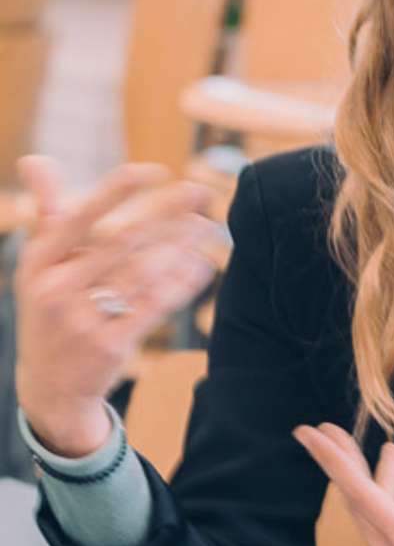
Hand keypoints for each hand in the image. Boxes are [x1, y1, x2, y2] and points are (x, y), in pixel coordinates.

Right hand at [13, 157, 218, 455]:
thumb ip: (47, 214)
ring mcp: (83, 321)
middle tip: (199, 191)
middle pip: (120, 241)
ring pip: (142, 273)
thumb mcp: (39, 265)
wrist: (50, 384)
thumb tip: (35, 160)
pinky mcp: (111, 346)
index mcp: (37, 262)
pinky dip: (181, 283)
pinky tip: (201, 264)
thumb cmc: (51, 308)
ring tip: (206, 225)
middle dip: (164, 212)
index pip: (77, 217)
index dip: (116, 191)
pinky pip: (154, 307)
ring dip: (180, 245)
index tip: (155, 170)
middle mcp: (56, 290)